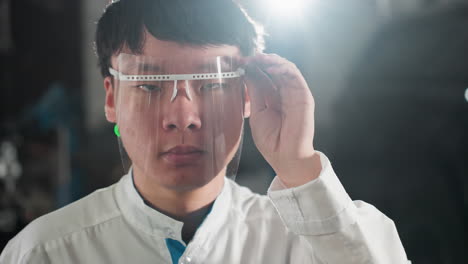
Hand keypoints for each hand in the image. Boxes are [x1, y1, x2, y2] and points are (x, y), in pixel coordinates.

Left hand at [243, 53, 321, 187]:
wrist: (285, 157)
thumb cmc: (272, 141)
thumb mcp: (257, 113)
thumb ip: (255, 92)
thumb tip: (247, 72)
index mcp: (273, 98)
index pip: (264, 77)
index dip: (252, 68)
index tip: (238, 63)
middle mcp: (284, 93)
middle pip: (274, 70)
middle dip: (260, 61)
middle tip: (246, 58)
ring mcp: (295, 94)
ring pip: (285, 69)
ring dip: (272, 60)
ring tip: (258, 58)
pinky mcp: (304, 96)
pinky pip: (295, 76)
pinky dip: (283, 68)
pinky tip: (271, 67)